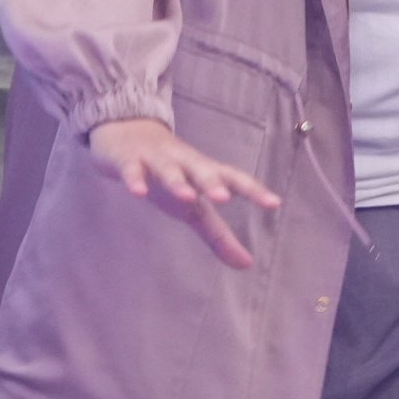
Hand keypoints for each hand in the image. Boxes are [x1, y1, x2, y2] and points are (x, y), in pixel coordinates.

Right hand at [88, 114, 280, 270]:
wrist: (126, 133)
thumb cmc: (169, 175)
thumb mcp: (193, 208)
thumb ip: (219, 235)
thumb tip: (247, 265)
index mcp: (203, 172)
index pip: (233, 179)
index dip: (253, 190)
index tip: (273, 203)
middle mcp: (184, 162)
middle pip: (201, 170)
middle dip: (212, 183)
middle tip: (223, 197)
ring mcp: (156, 159)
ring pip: (168, 169)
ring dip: (177, 181)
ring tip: (186, 196)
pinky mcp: (129, 159)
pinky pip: (132, 169)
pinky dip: (135, 179)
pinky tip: (138, 192)